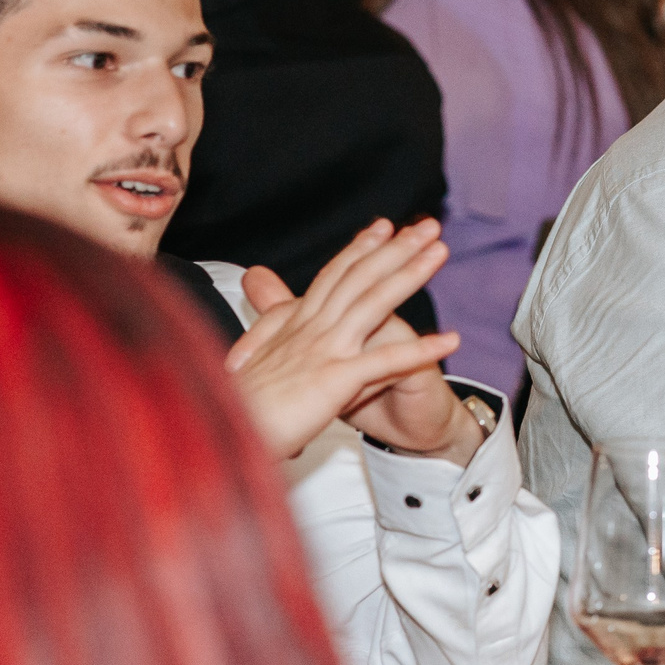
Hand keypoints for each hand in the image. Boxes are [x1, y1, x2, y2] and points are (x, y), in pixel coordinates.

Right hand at [223, 219, 474, 462]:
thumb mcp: (248, 368)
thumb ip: (260, 344)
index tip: (382, 228)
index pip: (331, 279)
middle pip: (357, 277)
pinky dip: (421, 350)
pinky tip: (450, 340)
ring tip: (441, 253)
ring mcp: (321, 352)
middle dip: (395, 248)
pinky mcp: (332, 380)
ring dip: (411, 274)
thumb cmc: (233, 411)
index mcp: (292, 329)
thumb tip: (249, 337)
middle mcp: (308, 331)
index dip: (358, 251)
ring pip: (373, 302)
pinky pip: (386, 362)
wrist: (214, 439)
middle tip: (427, 225)